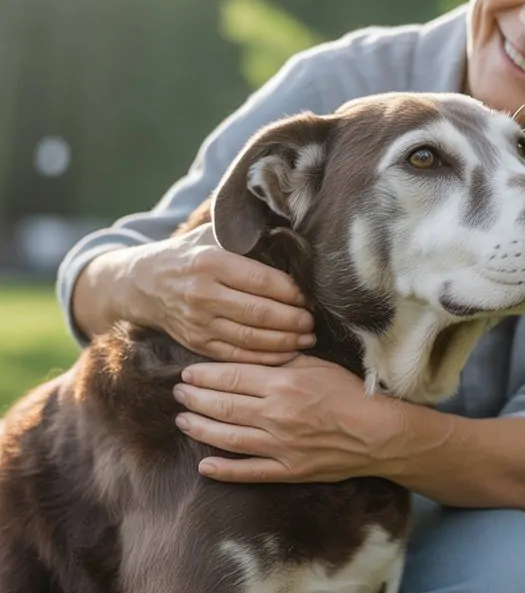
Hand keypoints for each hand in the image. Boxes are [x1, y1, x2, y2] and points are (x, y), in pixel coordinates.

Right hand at [131, 223, 315, 363]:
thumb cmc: (190, 254)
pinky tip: (285, 353)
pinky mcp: (196, 343)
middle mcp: (202, 294)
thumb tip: (290, 234)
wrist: (143, 283)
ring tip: (307, 338)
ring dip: (284, 342)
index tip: (309, 295)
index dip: (291, 292)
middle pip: (259, 313)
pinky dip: (264, 358)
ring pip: (250, 338)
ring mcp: (198, 322)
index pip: (261, 281)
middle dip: (293, 320)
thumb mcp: (213, 234)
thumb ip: (246, 235)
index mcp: (210, 262)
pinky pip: (236, 356)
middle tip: (313, 321)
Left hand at [172, 355, 403, 481]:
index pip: (232, 377)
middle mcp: (276, 414)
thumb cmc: (350, 394)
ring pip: (228, 437)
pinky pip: (249, 471)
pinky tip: (204, 465)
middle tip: (178, 393)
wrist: (378, 434)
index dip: (204, 375)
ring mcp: (280, 445)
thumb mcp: (318, 364)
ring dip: (200, 428)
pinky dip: (224, 470)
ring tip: (182, 421)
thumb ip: (283, 358)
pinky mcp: (287, 470)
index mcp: (283, 384)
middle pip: (223, 405)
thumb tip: (253, 350)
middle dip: (195, 398)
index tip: (187, 373)